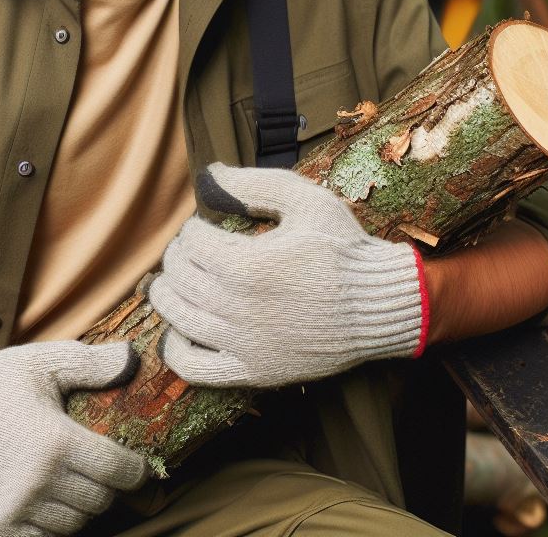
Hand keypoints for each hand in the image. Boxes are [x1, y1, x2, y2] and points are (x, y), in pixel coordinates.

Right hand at [0, 340, 146, 536]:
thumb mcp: (40, 363)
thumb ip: (90, 363)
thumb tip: (131, 358)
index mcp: (56, 442)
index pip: (117, 471)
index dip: (135, 470)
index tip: (138, 466)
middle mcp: (39, 482)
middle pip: (98, 501)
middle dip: (107, 486)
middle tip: (103, 472)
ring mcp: (16, 509)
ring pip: (73, 526)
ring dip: (80, 509)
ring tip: (74, 486)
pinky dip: (50, 529)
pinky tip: (48, 507)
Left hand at [149, 163, 428, 388]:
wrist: (378, 304)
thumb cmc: (342, 248)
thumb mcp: (304, 200)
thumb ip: (253, 183)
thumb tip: (209, 175)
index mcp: (248, 264)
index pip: (191, 241)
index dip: (194, 227)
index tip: (208, 225)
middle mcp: (238, 307)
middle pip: (179, 275)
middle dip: (181, 254)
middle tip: (197, 248)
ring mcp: (243, 344)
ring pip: (177, 316)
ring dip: (169, 292)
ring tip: (182, 278)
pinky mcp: (252, 371)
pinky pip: (193, 367)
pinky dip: (176, 347)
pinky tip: (182, 328)